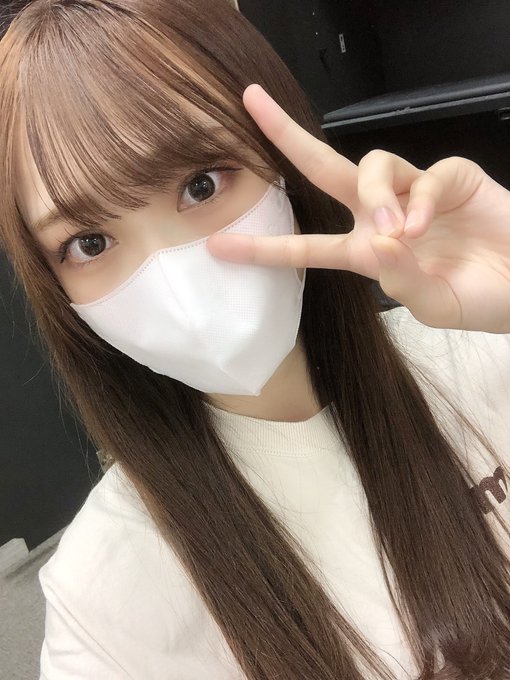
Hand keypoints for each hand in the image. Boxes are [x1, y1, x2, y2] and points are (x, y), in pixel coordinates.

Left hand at [207, 84, 509, 333]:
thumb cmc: (480, 299)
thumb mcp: (434, 305)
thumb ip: (401, 281)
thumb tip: (377, 242)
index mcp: (366, 253)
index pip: (305, 248)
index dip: (263, 248)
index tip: (218, 247)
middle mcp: (381, 216)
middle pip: (324, 169)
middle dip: (287, 136)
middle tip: (252, 99)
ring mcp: (415, 192)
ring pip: (372, 164)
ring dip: (377, 194)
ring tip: (398, 231)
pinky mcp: (451, 176)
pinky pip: (427, 174)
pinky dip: (423, 197)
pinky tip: (426, 224)